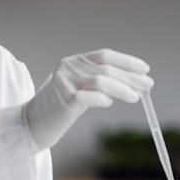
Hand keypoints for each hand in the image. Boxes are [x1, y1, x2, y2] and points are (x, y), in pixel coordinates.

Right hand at [23, 48, 153, 149]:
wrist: (32, 123)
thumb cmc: (58, 108)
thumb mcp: (78, 89)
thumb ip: (98, 82)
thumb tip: (133, 83)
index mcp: (73, 62)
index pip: (104, 55)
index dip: (126, 61)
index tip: (144, 69)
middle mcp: (68, 68)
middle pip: (106, 68)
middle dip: (130, 77)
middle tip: (147, 85)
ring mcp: (64, 83)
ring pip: (101, 80)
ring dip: (122, 88)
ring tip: (135, 97)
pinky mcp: (63, 100)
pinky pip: (89, 96)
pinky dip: (102, 99)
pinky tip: (109, 103)